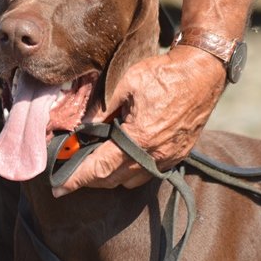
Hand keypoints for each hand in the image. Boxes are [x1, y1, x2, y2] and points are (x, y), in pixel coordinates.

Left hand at [52, 45, 225, 196]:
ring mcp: (169, 158)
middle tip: (70, 169)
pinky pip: (147, 173)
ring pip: (130, 181)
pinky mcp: (177, 155)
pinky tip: (118, 155)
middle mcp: (155, 155)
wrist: (202, 72)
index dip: (77, 179)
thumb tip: (83, 128)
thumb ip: (103, 111)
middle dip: (88, 179)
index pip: (100, 168)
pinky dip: (128, 171)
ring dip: (109, 176)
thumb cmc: (164, 74)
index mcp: (140, 139)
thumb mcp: (126, 86)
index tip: (58, 188)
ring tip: (92, 162)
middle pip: (112, 180)